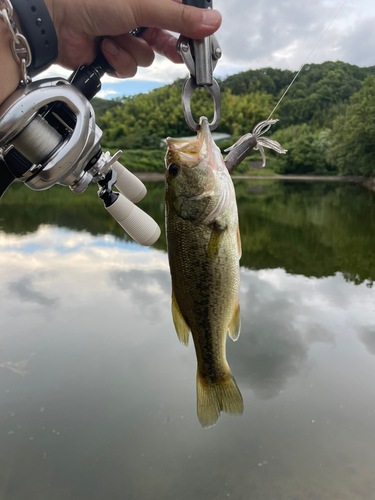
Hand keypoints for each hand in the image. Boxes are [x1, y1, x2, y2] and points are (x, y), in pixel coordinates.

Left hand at [44, 0, 221, 77]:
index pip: (178, 12)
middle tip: (178, 53)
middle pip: (166, 37)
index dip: (191, 26)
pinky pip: (129, 67)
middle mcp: (137, 16)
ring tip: (114, 37)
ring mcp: (125, 35)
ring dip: (132, 51)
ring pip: (147, 56)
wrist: (55, 23)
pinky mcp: (113, 55)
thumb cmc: (90, 1)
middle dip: (165, 45)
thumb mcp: (141, 5)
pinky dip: (118, 60)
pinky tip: (104, 48)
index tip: (201, 38)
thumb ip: (177, 15)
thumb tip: (213, 21)